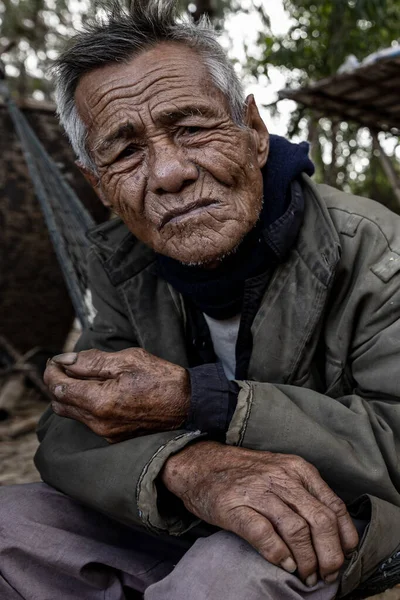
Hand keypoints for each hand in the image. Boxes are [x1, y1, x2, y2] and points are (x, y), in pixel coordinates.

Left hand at [44, 348, 189, 441]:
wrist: (189, 404)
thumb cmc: (162, 378)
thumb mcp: (127, 360)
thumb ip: (92, 361)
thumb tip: (66, 360)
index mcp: (100, 402)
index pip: (59, 387)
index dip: (52, 371)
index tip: (55, 360)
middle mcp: (99, 422)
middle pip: (60, 403)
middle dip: (57, 383)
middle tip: (64, 365)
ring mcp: (107, 433)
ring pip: (73, 413)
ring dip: (70, 394)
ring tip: (81, 375)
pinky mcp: (115, 436)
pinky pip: (88, 420)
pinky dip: (84, 404)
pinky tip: (96, 390)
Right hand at [162, 441, 357, 584]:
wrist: (200, 464)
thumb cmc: (244, 474)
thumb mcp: (281, 473)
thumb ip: (305, 494)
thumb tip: (334, 533)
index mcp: (297, 469)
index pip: (334, 506)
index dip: (344, 538)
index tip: (344, 557)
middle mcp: (281, 477)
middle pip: (320, 521)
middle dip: (330, 555)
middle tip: (327, 574)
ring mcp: (257, 491)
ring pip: (296, 530)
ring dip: (307, 560)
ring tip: (307, 576)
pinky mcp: (234, 507)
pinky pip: (264, 534)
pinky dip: (279, 554)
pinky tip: (285, 565)